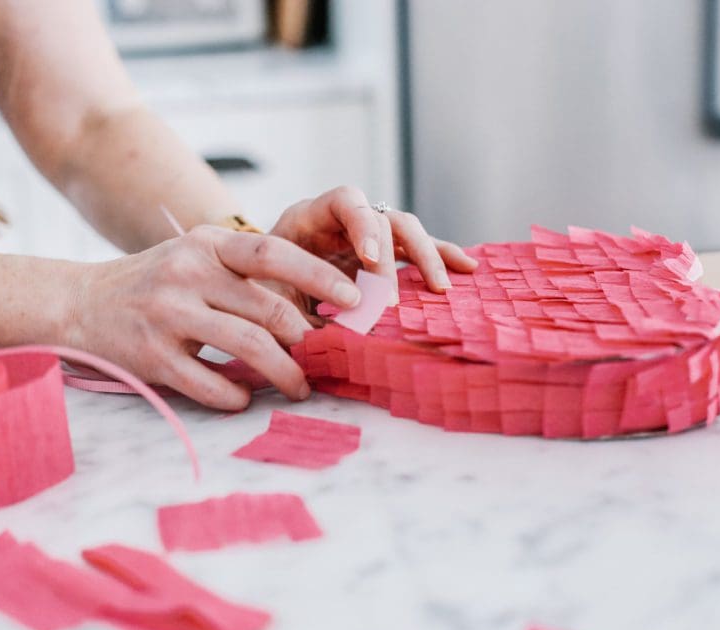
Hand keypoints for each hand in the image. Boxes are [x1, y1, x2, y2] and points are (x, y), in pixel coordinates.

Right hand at [66, 226, 361, 409]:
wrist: (79, 304)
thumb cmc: (154, 283)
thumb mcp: (195, 257)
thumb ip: (244, 271)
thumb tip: (313, 304)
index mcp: (207, 244)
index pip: (273, 253)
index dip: (318, 275)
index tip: (353, 300)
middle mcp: (187, 273)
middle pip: (268, 308)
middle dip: (307, 340)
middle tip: (326, 358)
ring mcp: (168, 315)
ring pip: (247, 347)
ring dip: (283, 373)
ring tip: (299, 387)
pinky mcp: (152, 356)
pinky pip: (210, 383)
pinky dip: (236, 395)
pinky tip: (245, 397)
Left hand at [270, 186, 478, 302]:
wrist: (251, 293)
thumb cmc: (255, 294)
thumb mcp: (266, 300)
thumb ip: (292, 311)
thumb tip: (327, 337)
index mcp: (307, 219)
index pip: (344, 201)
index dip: (362, 225)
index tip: (369, 259)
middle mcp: (341, 221)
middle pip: (383, 219)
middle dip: (391, 261)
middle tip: (391, 301)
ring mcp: (365, 236)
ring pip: (407, 232)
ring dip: (427, 258)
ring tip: (441, 289)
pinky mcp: (384, 256)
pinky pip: (419, 250)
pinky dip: (442, 256)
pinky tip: (468, 269)